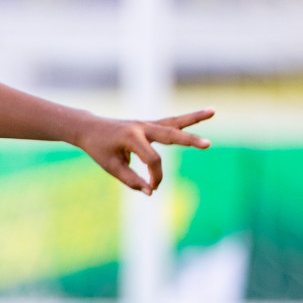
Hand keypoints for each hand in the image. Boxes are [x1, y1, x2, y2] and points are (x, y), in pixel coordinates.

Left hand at [73, 108, 213, 194]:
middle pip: (170, 135)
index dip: (155, 176)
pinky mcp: (150, 125)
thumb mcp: (111, 167)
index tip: (152, 187)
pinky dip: (187, 119)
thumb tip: (151, 192)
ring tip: (213, 110)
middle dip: (189, 141)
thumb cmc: (99, 149)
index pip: (153, 160)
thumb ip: (131, 179)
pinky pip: (171, 122)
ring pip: (174, 122)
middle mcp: (141, 127)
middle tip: (208, 145)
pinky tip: (208, 112)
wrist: (89, 129)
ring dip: (195, 118)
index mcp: (131, 137)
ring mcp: (146, 124)